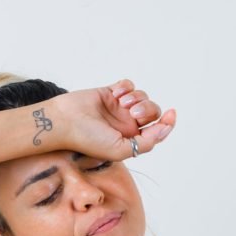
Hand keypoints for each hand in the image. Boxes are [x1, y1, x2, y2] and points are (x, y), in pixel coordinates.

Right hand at [49, 78, 176, 160]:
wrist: (64, 121)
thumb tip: (165, 130)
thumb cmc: (87, 139)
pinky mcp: (110, 93)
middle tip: (134, 113)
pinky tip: (114, 94)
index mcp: (129, 139)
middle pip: (152, 112)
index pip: (156, 130)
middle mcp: (125, 124)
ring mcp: (118, 108)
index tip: (171, 114)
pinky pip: (128, 85)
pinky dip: (125, 87)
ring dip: (136, 97)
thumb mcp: (119, 150)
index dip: (167, 123)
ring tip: (121, 102)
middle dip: (147, 109)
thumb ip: (145, 143)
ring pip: (142, 96)